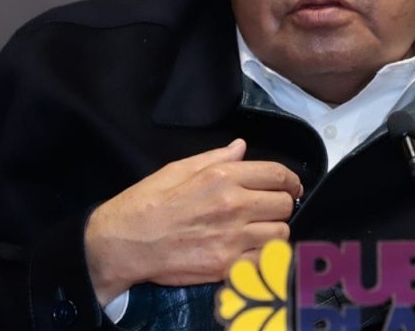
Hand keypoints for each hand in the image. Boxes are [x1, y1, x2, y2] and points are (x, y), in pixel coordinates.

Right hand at [84, 139, 301, 304]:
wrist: (123, 243)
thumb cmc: (146, 203)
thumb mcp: (178, 168)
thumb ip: (216, 157)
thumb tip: (241, 147)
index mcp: (222, 177)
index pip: (278, 174)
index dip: (290, 181)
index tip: (290, 187)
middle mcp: (233, 205)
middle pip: (284, 205)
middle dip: (281, 205)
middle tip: (269, 210)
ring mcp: (232, 238)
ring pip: (281, 233)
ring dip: (275, 232)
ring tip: (261, 231)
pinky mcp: (227, 266)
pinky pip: (266, 261)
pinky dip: (265, 258)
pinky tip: (253, 252)